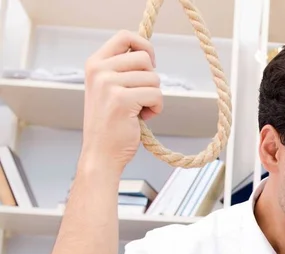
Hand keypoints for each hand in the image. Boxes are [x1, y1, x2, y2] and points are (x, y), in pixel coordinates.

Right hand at [79, 30, 162, 174]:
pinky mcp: (122, 100)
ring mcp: (108, 84)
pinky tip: (143, 118)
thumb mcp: (108, 88)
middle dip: (151, 79)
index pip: (125, 36)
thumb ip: (122, 69)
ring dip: (154, 97)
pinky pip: (156, 95)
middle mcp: (99, 70)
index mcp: (94, 63)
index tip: (150, 63)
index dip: (145, 47)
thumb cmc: (110, 124)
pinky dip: (156, 108)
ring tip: (140, 110)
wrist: (101, 154)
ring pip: (153, 78)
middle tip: (143, 97)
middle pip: (144, 58)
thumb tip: (147, 53)